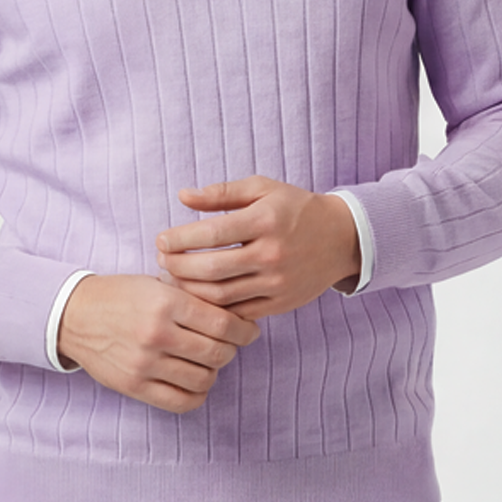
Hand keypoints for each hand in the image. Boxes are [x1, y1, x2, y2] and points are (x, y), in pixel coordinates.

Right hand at [57, 274, 259, 413]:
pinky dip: (196, 394)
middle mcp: (156, 334)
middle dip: (231, 350)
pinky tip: (194, 381)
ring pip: (203, 379)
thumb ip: (193, 298)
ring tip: (207, 361)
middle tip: (228, 344)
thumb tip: (237, 313)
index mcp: (165, 302)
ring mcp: (145, 363)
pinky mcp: (134, 386)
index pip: (222, 323)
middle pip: (217, 353)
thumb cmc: (121, 295)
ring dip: (213, 371)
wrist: (75, 314)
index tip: (249, 331)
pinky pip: (181, 401)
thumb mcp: (157, 284)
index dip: (244, 330)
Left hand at [155, 176, 360, 319]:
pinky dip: (213, 308)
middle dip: (178, 266)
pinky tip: (197, 296)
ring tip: (173, 278)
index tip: (161, 240)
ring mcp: (277, 283)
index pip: (212, 233)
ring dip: (190, 290)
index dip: (180, 239)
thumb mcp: (262, 189)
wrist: (340, 238)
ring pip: (222, 295)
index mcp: (265, 220)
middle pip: (212, 268)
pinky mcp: (280, 303)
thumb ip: (221, 193)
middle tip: (161, 260)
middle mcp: (272, 254)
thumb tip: (182, 197)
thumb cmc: (294, 208)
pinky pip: (239, 312)